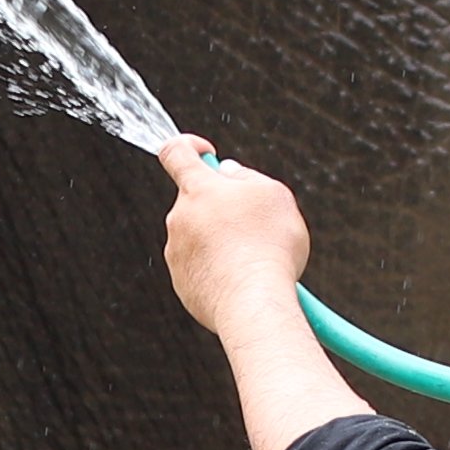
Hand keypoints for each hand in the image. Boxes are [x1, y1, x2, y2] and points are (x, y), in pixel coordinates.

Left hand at [153, 135, 314, 339]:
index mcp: (198, 189)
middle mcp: (179, 218)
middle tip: (254, 222)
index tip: (206, 152)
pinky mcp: (181, 284)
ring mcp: (176, 253)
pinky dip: (218, 268)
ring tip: (253, 256)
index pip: (175, 152)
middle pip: (195, 199)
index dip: (189, 146)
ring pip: (198, 236)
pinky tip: (243, 278)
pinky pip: (200, 267)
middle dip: (220, 205)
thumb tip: (227, 172)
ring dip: (221, 239)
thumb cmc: (269, 245)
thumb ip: (246, 176)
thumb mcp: (274, 194)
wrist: (253, 303)